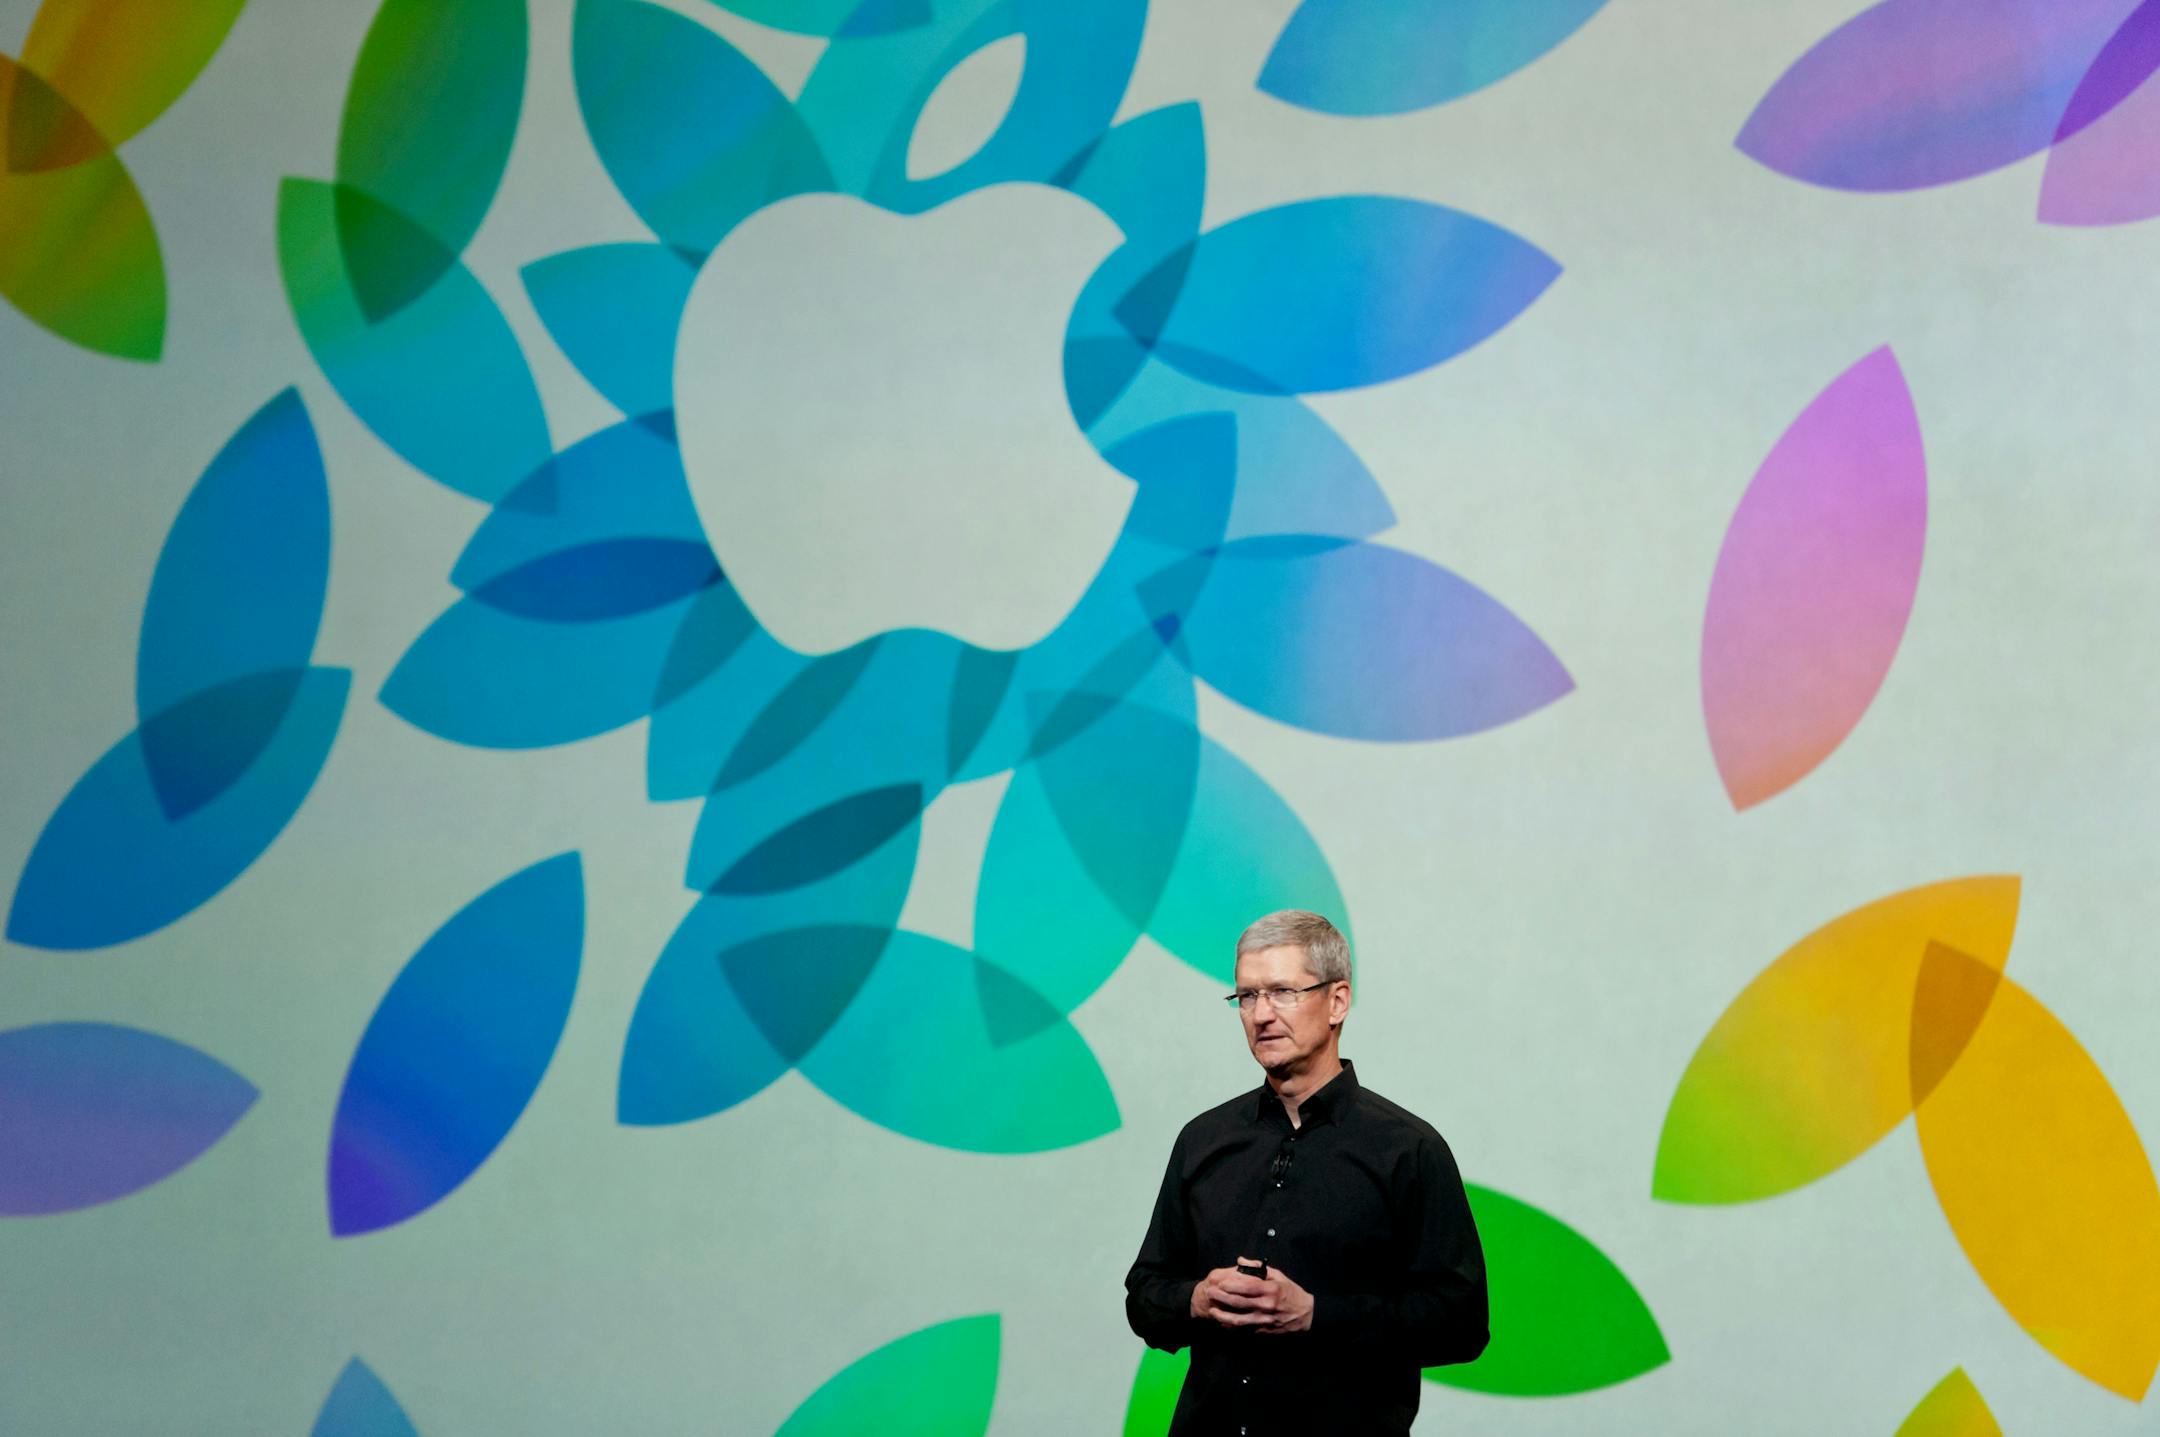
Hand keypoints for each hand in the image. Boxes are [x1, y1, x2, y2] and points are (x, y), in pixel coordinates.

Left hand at [1192, 1257, 1313, 1333]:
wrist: (1305, 1314)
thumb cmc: (1290, 1292)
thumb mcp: (1278, 1275)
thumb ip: (1258, 1268)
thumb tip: (1239, 1261)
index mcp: (1270, 1289)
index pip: (1247, 1286)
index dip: (1231, 1285)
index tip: (1219, 1283)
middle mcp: (1266, 1305)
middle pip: (1240, 1302)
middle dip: (1222, 1298)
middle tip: (1209, 1293)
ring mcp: (1265, 1319)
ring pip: (1240, 1319)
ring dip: (1223, 1316)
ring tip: (1212, 1311)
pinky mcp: (1264, 1329)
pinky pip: (1245, 1329)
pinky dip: (1233, 1327)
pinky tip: (1223, 1323)